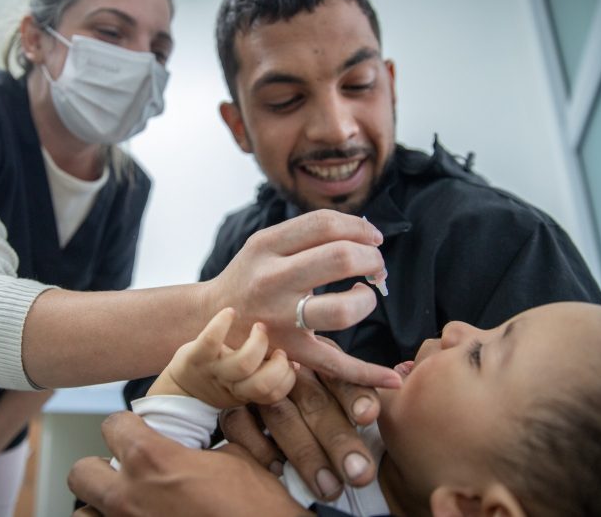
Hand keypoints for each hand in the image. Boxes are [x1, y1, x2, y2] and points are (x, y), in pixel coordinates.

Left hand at [68, 411, 309, 516]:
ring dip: (100, 506)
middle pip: (81, 473)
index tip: (135, 434)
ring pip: (84, 515)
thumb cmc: (259, 507)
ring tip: (125, 505)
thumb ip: (210, 441)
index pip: (112, 426)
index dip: (126, 428)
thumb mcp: (240, 457)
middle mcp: (130, 497)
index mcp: (153, 460)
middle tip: (123, 473)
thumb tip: (211, 430)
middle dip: (98, 469)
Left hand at [149, 308, 295, 407]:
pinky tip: (230, 312)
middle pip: (261, 384)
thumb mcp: (246, 383)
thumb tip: (298, 360)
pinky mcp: (194, 356)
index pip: (274, 394)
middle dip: (277, 365)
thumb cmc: (224, 378)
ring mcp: (213, 370)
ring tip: (260, 328)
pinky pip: (209, 340)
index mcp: (246, 393)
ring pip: (242, 365)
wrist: (183, 386)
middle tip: (278, 348)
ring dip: (257, 343)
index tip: (290, 362)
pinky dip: (221, 324)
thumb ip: (270, 373)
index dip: (287, 378)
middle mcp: (230, 386)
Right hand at [207, 210, 399, 387]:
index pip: (324, 224)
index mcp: (265, 247)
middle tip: (374, 267)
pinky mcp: (289, 352)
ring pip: (342, 309)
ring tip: (364, 296)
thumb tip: (364, 231)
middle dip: (371, 260)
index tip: (372, 238)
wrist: (208, 321)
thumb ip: (306, 235)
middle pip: (340, 258)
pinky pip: (336, 365)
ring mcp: (280, 319)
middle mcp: (271, 280)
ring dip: (367, 301)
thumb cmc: (248, 278)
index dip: (359, 228)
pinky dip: (368, 373)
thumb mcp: (263, 245)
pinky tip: (392, 376)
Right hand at [221, 359, 381, 500]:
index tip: (369, 415)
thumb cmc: (309, 392)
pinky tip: (279, 471)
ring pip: (281, 417)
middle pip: (314, 402)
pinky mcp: (233, 405)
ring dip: (306, 454)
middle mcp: (290, 369)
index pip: (339, 375)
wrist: (245, 374)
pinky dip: (259, 448)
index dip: (355, 394)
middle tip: (359, 474)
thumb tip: (399, 380)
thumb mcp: (336, 384)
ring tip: (330, 488)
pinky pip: (240, 425)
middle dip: (338, 439)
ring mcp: (258, 387)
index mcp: (320, 360)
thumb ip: (362, 391)